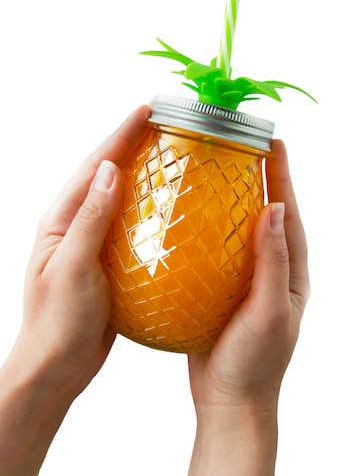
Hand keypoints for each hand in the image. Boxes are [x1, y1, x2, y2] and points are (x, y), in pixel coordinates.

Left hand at [0, 104, 150, 475]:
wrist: (56, 366)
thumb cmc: (57, 322)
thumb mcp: (72, 269)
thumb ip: (90, 220)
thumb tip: (109, 170)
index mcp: (61, 220)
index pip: (93, 166)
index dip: (120, 135)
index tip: (145, 110)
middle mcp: (75, 224)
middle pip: (107, 173)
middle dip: (132, 143)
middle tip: (163, 121)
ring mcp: (93, 241)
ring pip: (121, 196)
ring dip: (143, 171)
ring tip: (171, 151)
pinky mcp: (109, 259)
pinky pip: (132, 224)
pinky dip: (150, 208)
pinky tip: (172, 207)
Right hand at [187, 140, 309, 475]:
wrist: (229, 402)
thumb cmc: (256, 363)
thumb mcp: (269, 310)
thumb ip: (272, 261)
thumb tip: (277, 208)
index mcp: (290, 271)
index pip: (289, 213)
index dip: (283, 176)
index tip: (275, 142)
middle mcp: (270, 270)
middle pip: (265, 213)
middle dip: (258, 178)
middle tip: (242, 146)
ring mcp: (244, 279)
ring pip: (237, 230)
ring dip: (229, 200)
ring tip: (213, 170)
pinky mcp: (220, 289)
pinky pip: (215, 251)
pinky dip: (205, 230)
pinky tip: (185, 218)